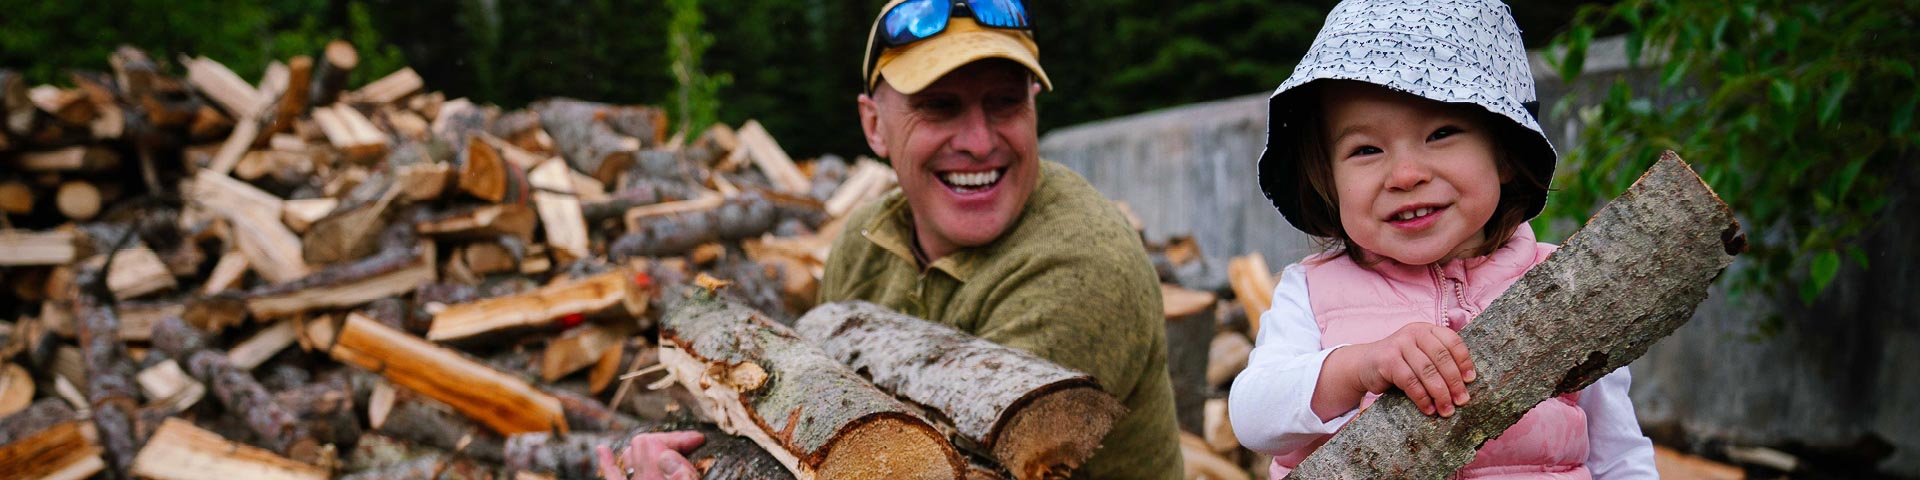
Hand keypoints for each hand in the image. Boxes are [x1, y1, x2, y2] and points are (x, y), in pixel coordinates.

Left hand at [595, 431, 705, 479]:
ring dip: (646, 447)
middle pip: (642, 443)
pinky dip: (608, 462)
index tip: (698, 441)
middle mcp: (642, 479)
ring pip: (629, 456)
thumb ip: (682, 475)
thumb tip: (666, 453)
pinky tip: (602, 450)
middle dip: (666, 440)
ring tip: (668, 448)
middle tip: (689, 446)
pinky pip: (612, 477)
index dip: (679, 438)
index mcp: (656, 476)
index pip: (655, 442)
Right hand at [1349, 323, 1476, 416]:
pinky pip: (1410, 381)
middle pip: (1441, 357)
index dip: (1464, 361)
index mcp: (1427, 330)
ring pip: (1427, 370)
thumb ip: (1439, 362)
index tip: (1470, 381)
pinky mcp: (1386, 360)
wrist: (1364, 365)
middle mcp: (1414, 332)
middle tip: (1462, 401)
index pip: (1452, 341)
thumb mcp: (1420, 355)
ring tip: (1447, 410)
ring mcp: (1399, 344)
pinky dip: (1422, 397)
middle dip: (1454, 382)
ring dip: (1440, 393)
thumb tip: (1465, 387)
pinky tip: (1428, 409)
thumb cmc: (1400, 364)